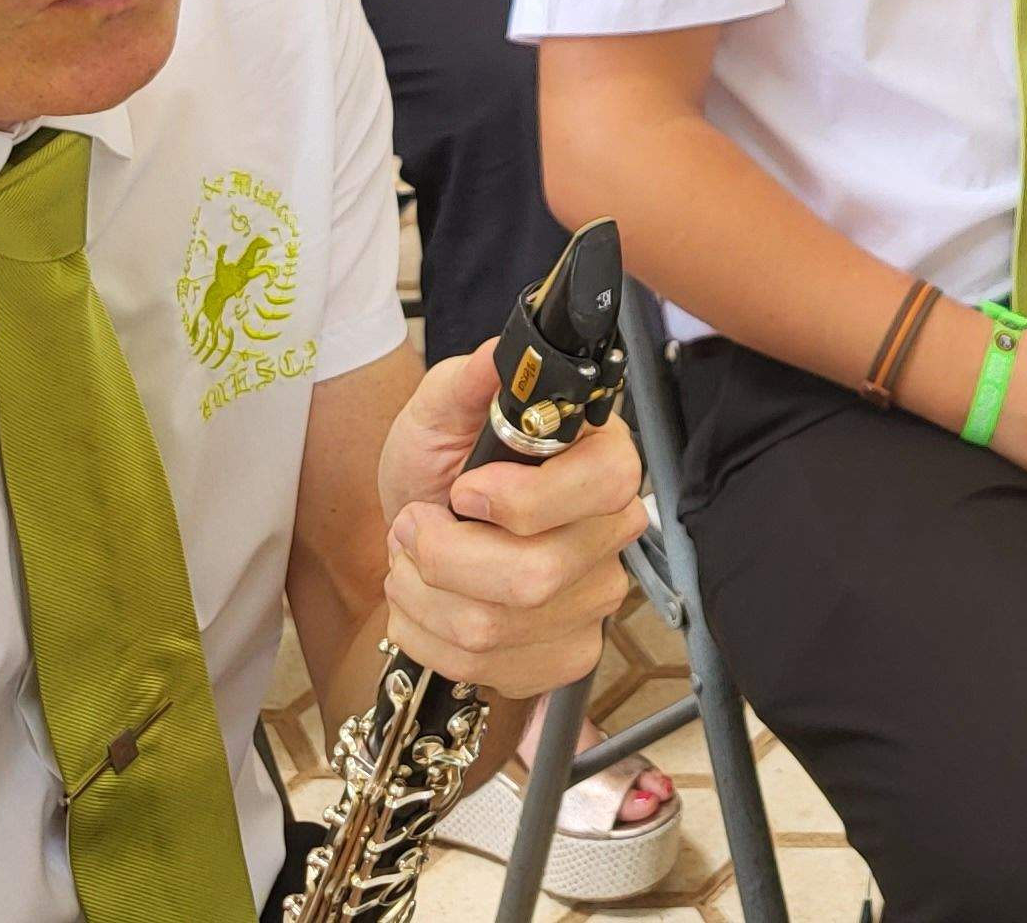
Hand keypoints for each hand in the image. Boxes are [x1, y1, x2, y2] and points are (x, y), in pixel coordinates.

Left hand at [375, 348, 649, 698]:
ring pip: (496, 629)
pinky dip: (431, 640)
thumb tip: (497, 357)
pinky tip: (431, 606)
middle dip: (442, 557)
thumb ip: (465, 380)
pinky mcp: (568, 653)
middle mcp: (613, 531)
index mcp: (602, 457)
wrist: (420, 534)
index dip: (519, 501)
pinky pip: (488, 669)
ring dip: (423, 597)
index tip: (463, 491)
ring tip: (412, 564)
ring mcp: (597, 599)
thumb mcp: (438, 411)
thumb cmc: (439, 466)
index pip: (599, 488)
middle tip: (415, 527)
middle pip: (535, 576)